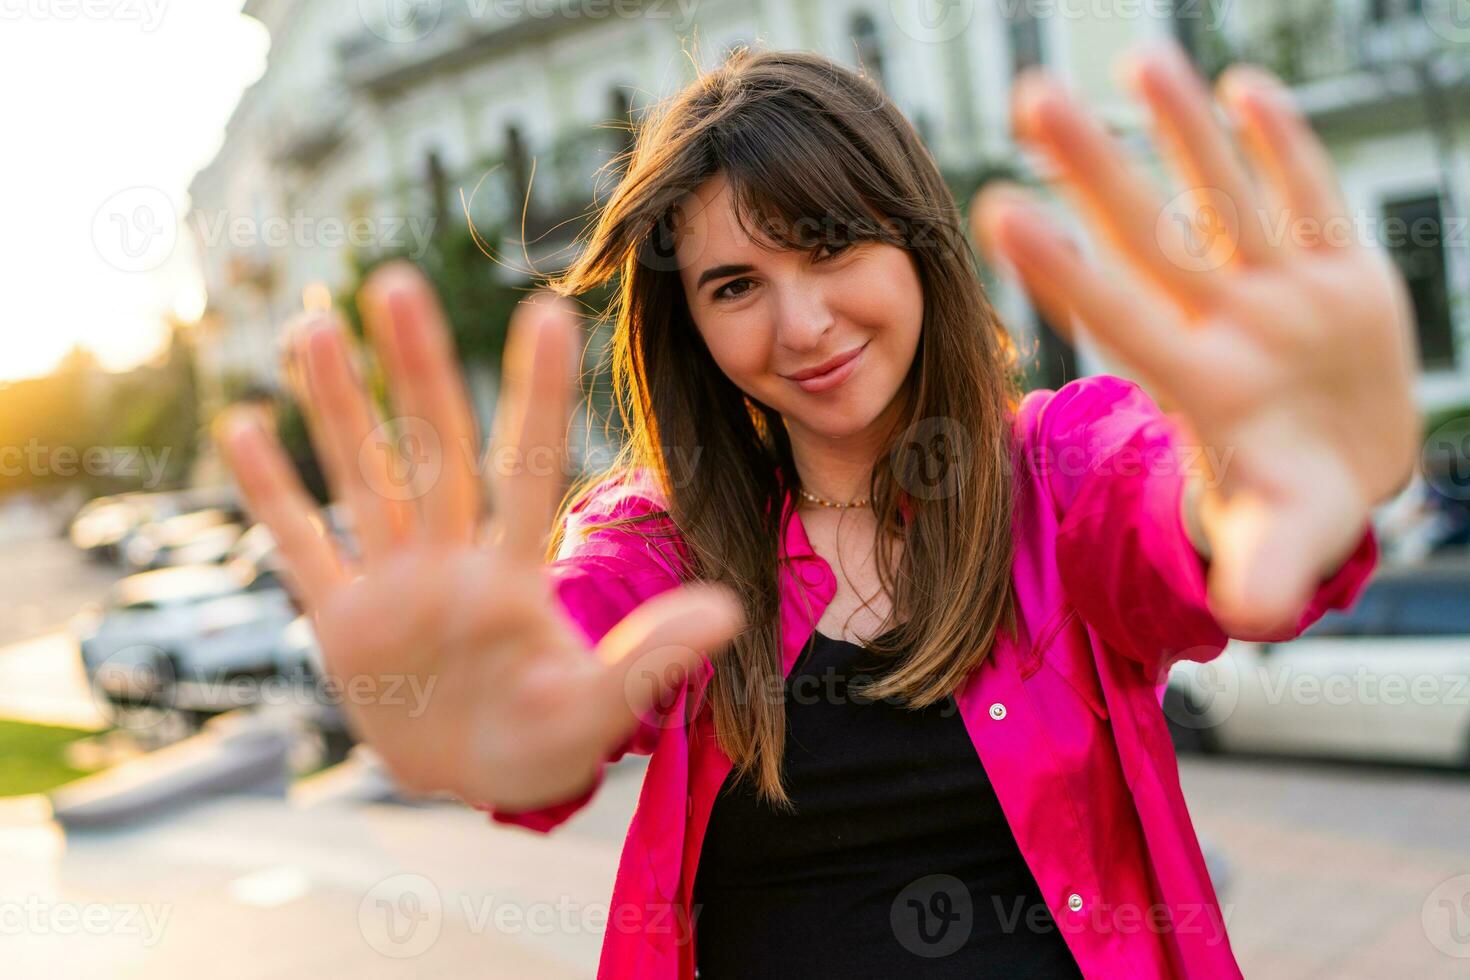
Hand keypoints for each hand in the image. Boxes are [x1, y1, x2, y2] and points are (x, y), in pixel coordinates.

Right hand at [214, 262, 742, 810]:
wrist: (480, 783)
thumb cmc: (548, 744)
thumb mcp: (600, 712)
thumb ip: (653, 660)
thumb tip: (732, 610)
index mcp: (513, 577)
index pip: (526, 467)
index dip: (538, 394)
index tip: (548, 311)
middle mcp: (450, 563)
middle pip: (431, 451)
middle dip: (415, 371)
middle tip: (394, 280)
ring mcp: (392, 586)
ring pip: (363, 479)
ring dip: (337, 408)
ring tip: (314, 326)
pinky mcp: (343, 623)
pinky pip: (302, 547)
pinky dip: (272, 493)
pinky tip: (244, 426)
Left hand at [972, 40, 1419, 636]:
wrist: (1347, 469)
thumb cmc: (1298, 510)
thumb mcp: (1288, 542)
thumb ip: (1263, 570)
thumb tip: (1243, 618)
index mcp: (1202, 385)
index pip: (1121, 317)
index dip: (1064, 270)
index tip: (994, 212)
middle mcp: (1228, 324)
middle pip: (1150, 234)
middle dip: (1095, 168)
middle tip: (1029, 97)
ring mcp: (1281, 291)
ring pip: (1224, 194)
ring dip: (1181, 130)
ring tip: (1136, 57)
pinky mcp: (1338, 269)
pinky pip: (1308, 197)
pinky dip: (1286, 146)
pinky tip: (1242, 88)